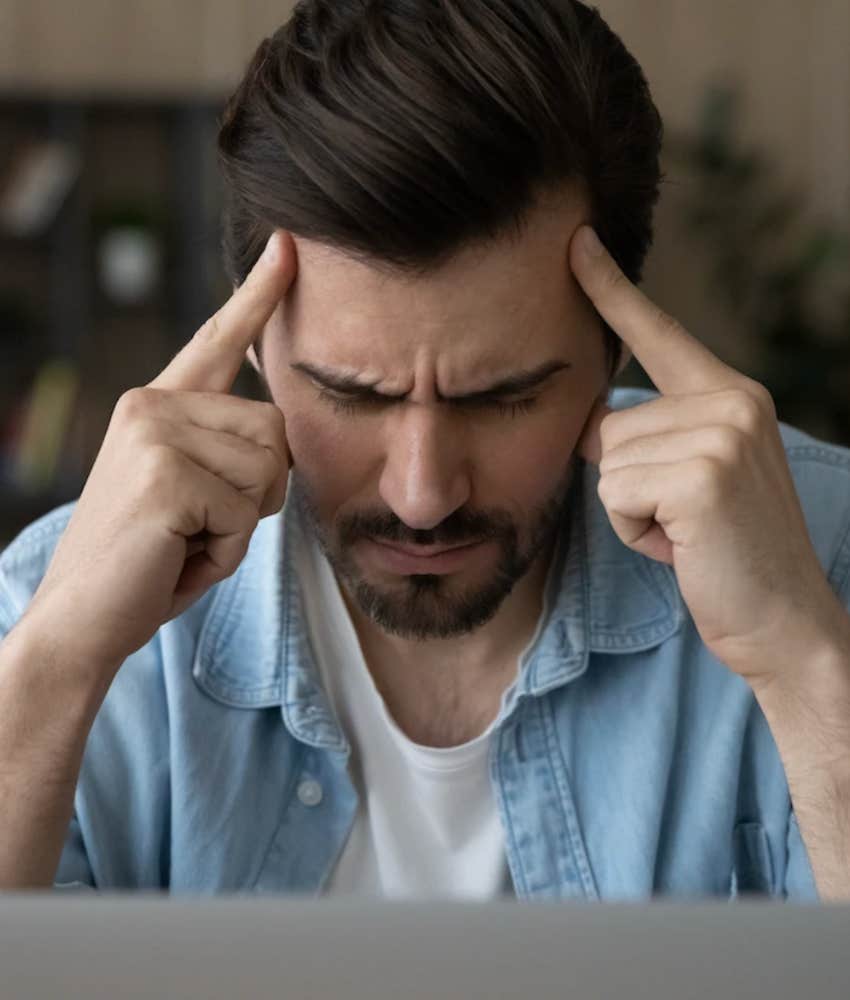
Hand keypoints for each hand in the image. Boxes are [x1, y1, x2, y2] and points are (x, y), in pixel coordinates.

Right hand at [24, 230, 296, 674]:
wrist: (80, 621)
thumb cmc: (144, 562)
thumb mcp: (187, 493)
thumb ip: (221, 451)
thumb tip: (278, 435)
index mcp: (156, 404)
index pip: (217, 340)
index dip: (258, 297)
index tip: (287, 248)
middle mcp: (151, 404)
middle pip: (277, 427)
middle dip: (260, 493)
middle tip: (202, 526)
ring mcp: (154, 434)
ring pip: (271, 469)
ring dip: (243, 525)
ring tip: (187, 541)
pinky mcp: (166, 474)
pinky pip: (248, 513)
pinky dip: (228, 552)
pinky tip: (180, 557)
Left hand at [569, 225, 846, 687]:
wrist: (784, 621)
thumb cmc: (728, 555)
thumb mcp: (694, 480)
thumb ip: (655, 437)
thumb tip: (593, 423)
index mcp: (731, 395)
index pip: (660, 332)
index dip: (612, 289)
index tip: (574, 242)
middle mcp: (734, 400)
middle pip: (610, 424)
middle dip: (629, 484)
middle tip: (684, 519)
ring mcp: (724, 433)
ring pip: (608, 461)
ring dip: (632, 510)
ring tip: (686, 532)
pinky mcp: (704, 476)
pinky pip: (615, 493)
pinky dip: (635, 531)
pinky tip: (683, 546)